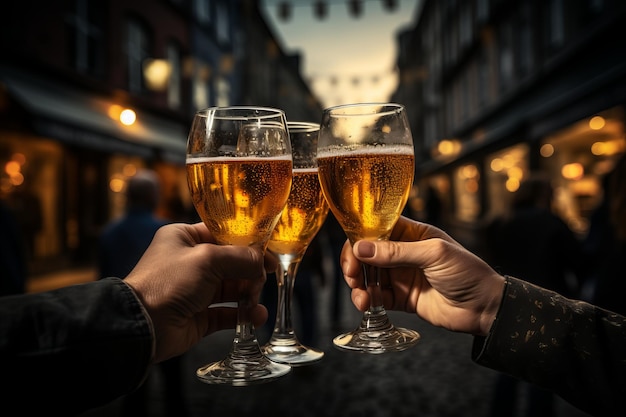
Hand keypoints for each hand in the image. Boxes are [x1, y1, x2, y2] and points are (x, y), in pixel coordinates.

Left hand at [124, 222, 272, 362]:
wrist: (142, 325)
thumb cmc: (168, 282)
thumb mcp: (207, 259)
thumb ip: (240, 257)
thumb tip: (262, 262)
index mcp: (186, 238)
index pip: (224, 235)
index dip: (248, 244)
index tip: (268, 254)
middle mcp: (190, 263)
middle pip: (232, 263)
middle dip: (250, 273)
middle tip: (261, 280)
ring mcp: (195, 290)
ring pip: (232, 289)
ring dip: (249, 295)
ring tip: (255, 302)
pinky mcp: (199, 316)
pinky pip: (228, 313)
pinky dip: (243, 315)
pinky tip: (256, 317)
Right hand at [341, 216, 504, 335]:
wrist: (485, 309)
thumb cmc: (468, 273)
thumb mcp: (434, 255)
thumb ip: (397, 252)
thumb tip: (362, 248)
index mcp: (412, 234)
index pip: (377, 228)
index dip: (360, 237)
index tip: (353, 251)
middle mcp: (403, 253)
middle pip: (367, 253)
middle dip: (354, 263)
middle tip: (352, 275)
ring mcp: (401, 276)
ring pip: (368, 276)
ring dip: (358, 284)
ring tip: (360, 296)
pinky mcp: (401, 298)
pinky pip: (377, 296)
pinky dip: (367, 300)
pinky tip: (367, 303)